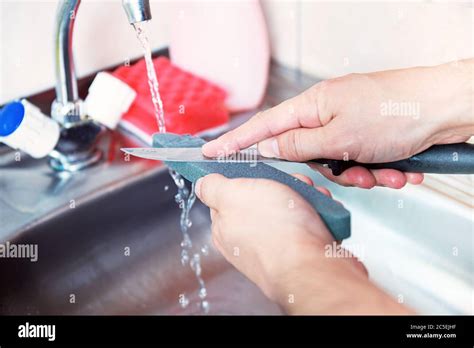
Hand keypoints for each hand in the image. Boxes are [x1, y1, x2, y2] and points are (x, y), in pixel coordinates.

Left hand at [195, 173, 410, 313]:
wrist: (313, 266)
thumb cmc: (275, 231)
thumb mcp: (234, 195)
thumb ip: (213, 188)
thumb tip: (201, 184)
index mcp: (225, 228)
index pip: (227, 196)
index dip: (243, 179)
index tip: (256, 171)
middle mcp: (246, 241)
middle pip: (260, 200)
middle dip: (279, 187)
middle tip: (290, 184)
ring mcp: (273, 247)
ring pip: (286, 210)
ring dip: (301, 197)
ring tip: (309, 197)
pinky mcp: (297, 252)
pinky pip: (305, 224)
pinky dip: (314, 214)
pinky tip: (320, 212)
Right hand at [203, 59, 472, 188]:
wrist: (445, 108)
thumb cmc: (394, 112)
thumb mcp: (339, 136)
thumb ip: (297, 147)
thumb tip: (266, 150)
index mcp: (311, 106)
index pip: (262, 127)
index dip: (234, 142)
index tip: (210, 152)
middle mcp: (325, 113)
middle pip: (304, 153)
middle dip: (330, 172)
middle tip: (353, 174)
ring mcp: (347, 123)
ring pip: (335, 163)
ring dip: (360, 174)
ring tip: (386, 170)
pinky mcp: (366, 135)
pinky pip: (357, 162)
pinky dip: (377, 170)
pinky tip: (398, 168)